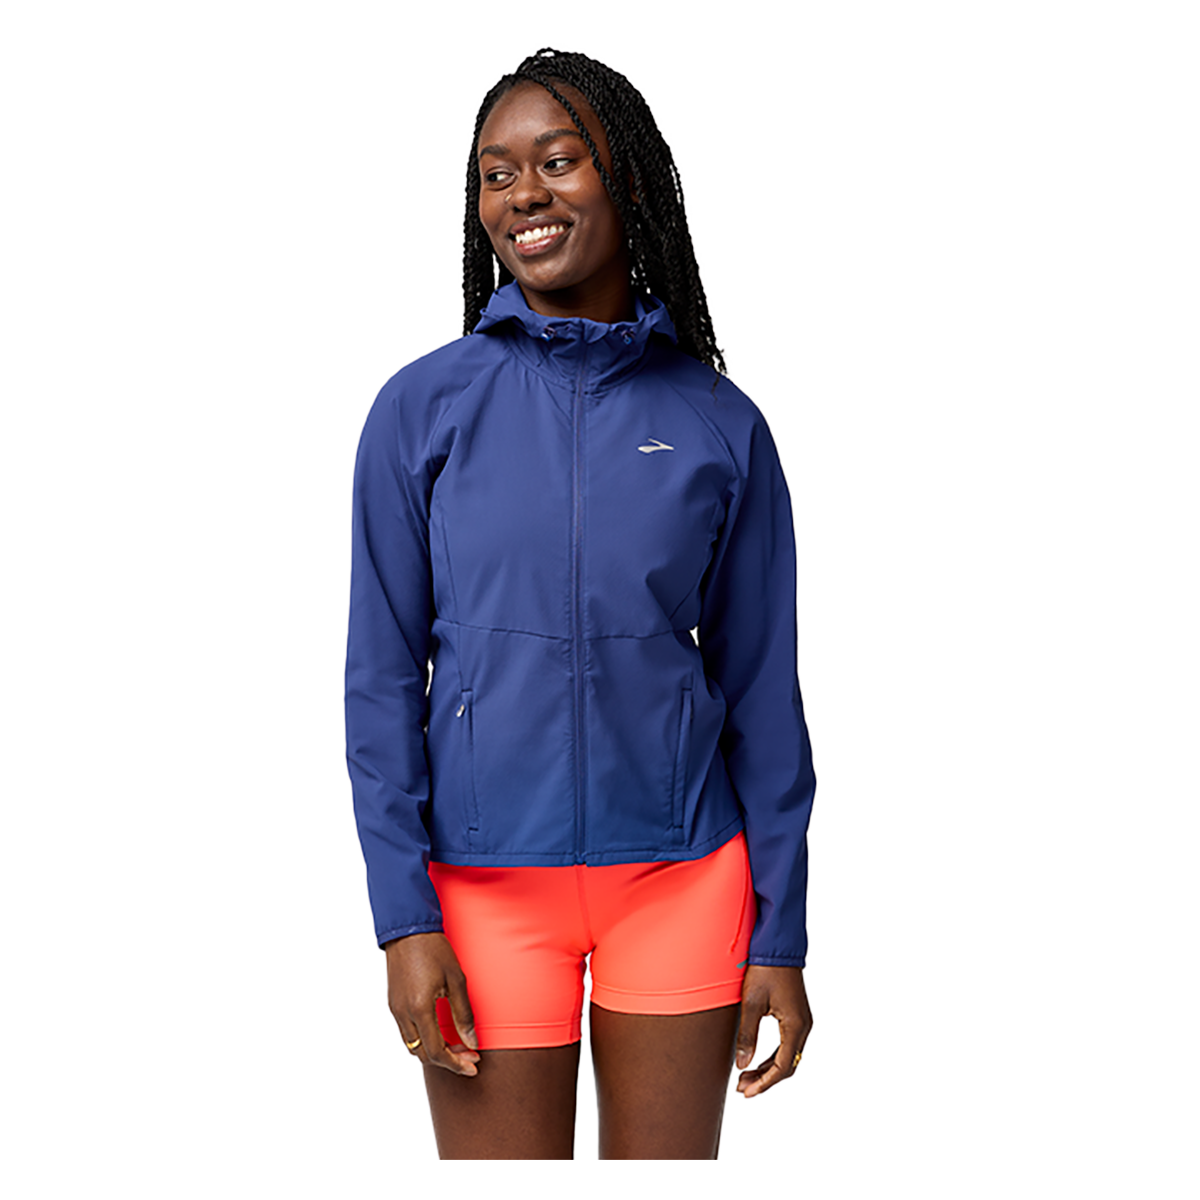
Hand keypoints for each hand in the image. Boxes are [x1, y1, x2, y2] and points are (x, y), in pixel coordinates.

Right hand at [383, 932, 480, 1075]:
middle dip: (448, 1060)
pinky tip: (441, 1032)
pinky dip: (424, 1039)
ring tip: (458, 1046)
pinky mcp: (393, 1003)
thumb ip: (463, 1014)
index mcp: (420, 1009)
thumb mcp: (456, 979)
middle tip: (470, 1056)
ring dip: (435, 1051)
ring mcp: (396, 1009)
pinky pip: (407, 1033)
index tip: (473, 1065)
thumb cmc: (433, 949)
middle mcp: (404, 1014)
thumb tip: (471, 1041)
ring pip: (414, 1046)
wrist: (409, 929)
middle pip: (424, 1055)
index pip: (437, 1052)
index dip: (456, 1063)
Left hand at [734, 964, 812, 1098]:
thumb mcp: (751, 1003)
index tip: (746, 1092)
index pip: (782, 1067)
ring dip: (768, 1069)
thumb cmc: (765, 969)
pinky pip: (788, 1044)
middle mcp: (803, 1026)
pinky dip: (773, 1057)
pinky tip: (757, 1060)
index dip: (764, 1083)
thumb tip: (742, 1065)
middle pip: (787, 1065)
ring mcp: (802, 1021)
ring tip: (745, 1077)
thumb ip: (746, 1036)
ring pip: (788, 1056)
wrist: (777, 945)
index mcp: (795, 1025)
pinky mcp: (797, 1015)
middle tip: (742, 1088)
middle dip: (765, 1080)